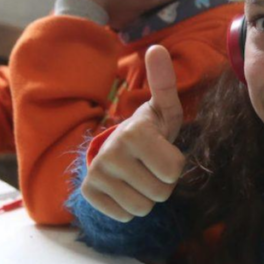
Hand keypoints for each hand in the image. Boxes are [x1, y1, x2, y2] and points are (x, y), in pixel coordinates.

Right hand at [80, 46, 185, 220]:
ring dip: (146, 197)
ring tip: (140, 176)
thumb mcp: (163, 109)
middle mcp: (112, 153)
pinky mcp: (88, 192)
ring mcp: (97, 173)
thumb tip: (157, 48)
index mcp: (134, 132)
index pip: (173, 172)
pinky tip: (124, 187)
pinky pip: (122, 215)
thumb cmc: (150, 130)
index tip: (164, 152)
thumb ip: (165, 83)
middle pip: (160, 194)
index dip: (174, 166)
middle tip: (151, 166)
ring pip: (141, 208)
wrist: (118, 147)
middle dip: (161, 184)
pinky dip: (127, 207)